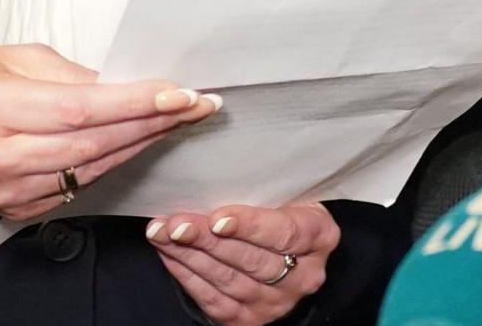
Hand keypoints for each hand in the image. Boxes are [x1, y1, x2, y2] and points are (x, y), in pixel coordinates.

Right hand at [0, 44, 218, 221]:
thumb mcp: (8, 58)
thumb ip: (68, 74)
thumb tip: (124, 85)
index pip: (79, 108)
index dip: (135, 102)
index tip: (180, 92)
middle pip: (92, 144)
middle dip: (151, 123)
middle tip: (196, 106)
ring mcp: (7, 190)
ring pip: (91, 171)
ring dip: (140, 145)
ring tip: (176, 122)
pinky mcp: (17, 210)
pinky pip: (78, 189)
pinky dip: (111, 165)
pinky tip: (135, 144)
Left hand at [145, 201, 335, 325]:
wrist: (287, 251)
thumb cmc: (279, 209)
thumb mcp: (285, 192)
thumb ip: (260, 187)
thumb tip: (209, 170)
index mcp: (320, 236)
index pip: (285, 233)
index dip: (250, 226)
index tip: (217, 218)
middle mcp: (303, 276)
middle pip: (251, 260)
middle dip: (207, 240)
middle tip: (175, 224)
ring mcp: (277, 302)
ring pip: (229, 281)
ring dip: (189, 256)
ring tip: (161, 233)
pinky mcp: (251, 319)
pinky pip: (214, 301)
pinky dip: (187, 276)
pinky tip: (168, 253)